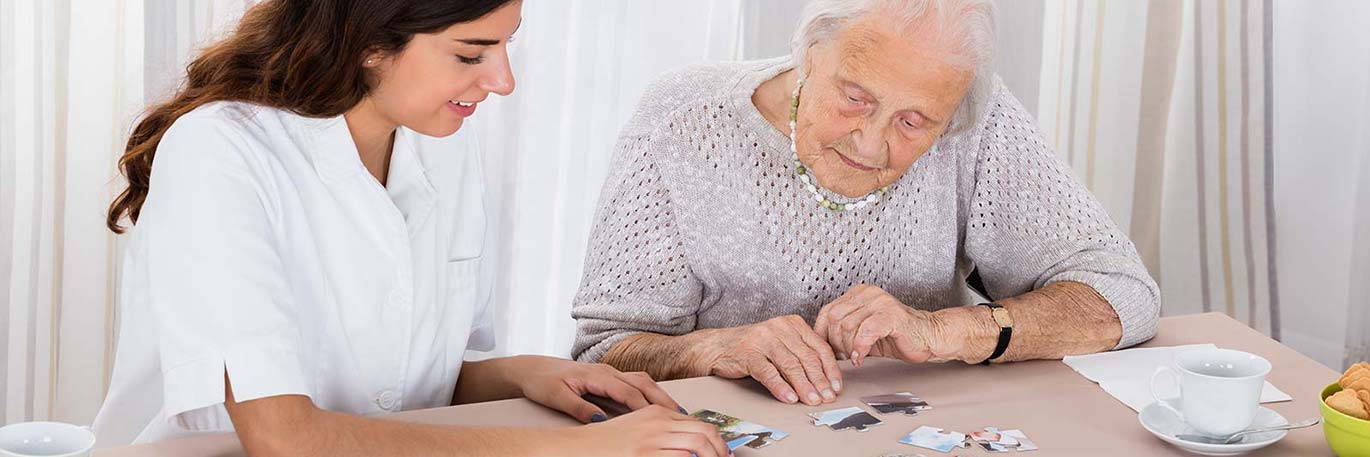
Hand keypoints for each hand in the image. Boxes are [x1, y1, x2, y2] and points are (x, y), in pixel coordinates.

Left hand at [513, 356, 682, 423]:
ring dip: (660, 395)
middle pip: (643, 384)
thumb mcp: (556, 397)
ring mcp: (609, 373)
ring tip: (677, 411)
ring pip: (642, 382)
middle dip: (663, 399)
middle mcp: (607, 371)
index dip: (647, 407)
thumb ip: (579, 408)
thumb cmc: (542, 381)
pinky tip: (657, 405)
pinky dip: (649, 393)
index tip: (662, 420)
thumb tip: (600, 420)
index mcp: (597, 375)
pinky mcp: (607, 378)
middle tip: (682, 415)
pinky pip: (635, 384)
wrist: (531, 369)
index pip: (629, 392)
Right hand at [556, 405, 730, 456]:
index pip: (698, 423)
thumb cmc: (603, 442)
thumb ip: (661, 430)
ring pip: (699, 446)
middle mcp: (658, 422)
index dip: (716, 440)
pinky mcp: (646, 455)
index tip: (721, 452)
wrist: (577, 447)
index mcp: (656, 412)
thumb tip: (689, 445)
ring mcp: (653, 440)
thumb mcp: (635, 427)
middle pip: (705, 432)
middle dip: (720, 450)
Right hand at [702, 315, 841, 405]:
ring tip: (811, 400)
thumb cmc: (753, 348)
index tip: (836, 387)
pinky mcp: (748, 352)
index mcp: (792, 323)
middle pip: (807, 357)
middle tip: (827, 398)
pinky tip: (789, 398)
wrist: (717, 346)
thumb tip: (826, 379)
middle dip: (820, 381)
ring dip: (804, 386)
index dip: (830, 370)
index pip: (819, 347)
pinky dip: (780, 387)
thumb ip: (801, 354)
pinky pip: (769, 372)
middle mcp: (779, 327)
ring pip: (790, 365)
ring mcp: (763, 339)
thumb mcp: (781, 344)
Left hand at [813, 284, 960, 365]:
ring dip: (848, 347)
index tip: (826, 349)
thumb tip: (820, 344)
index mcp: (859, 293)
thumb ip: (843, 332)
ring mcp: (880, 302)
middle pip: (835, 318)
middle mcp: (868, 293)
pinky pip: (865, 332)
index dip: (823, 334)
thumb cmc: (897, 335)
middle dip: (835, 342)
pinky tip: (862, 357)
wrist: (928, 337)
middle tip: (843, 356)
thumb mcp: (863, 332)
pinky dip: (860, 348)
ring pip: (848, 325)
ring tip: (855, 356)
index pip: (827, 311)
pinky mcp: (891, 315)